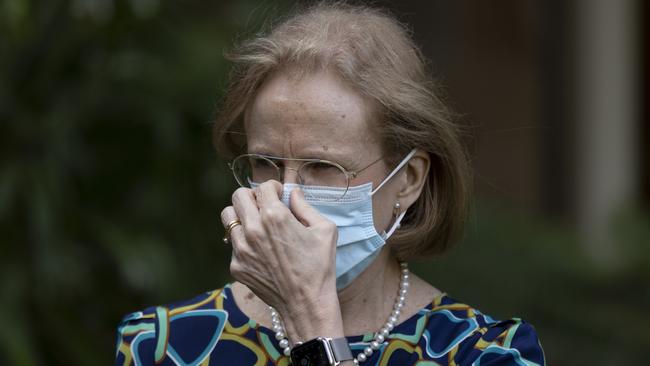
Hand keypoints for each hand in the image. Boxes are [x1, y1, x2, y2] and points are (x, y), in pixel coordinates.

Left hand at [220, 180, 342, 340]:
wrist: (306, 303)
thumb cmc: (319, 266)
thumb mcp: (324, 230)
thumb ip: (305, 206)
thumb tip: (293, 192)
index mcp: (274, 216)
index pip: (263, 187)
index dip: (274, 187)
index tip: (280, 195)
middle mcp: (253, 229)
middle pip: (239, 196)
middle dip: (253, 196)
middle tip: (264, 205)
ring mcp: (241, 249)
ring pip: (228, 217)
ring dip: (242, 216)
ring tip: (256, 224)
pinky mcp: (236, 266)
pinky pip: (233, 244)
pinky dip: (244, 241)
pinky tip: (261, 250)